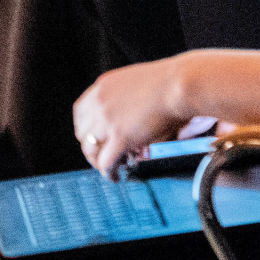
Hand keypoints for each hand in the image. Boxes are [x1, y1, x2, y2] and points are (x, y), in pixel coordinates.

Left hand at [71, 54, 193, 177]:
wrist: (180, 84)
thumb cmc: (170, 83)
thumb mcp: (137, 84)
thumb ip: (127, 100)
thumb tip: (131, 120)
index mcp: (103, 86)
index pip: (80, 111)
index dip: (86, 128)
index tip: (94, 137)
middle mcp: (99, 102)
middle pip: (82, 132)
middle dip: (91, 146)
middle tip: (103, 155)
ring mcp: (107, 119)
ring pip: (89, 148)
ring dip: (97, 161)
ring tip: (109, 169)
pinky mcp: (120, 136)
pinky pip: (105, 160)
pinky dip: (108, 171)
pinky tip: (115, 176)